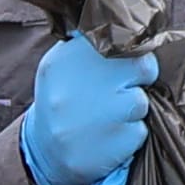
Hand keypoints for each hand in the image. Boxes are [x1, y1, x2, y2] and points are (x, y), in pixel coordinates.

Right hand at [17, 34, 153, 184]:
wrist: (43, 152)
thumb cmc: (62, 101)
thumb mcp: (63, 65)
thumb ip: (91, 46)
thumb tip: (132, 31)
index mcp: (69, 57)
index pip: (121, 40)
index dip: (132, 51)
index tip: (127, 61)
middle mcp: (83, 82)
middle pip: (141, 66)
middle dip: (140, 76)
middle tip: (126, 86)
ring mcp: (99, 114)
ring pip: (141, 101)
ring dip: (133, 108)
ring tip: (110, 114)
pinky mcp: (113, 142)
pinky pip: (140, 131)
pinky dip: (130, 134)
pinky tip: (109, 135)